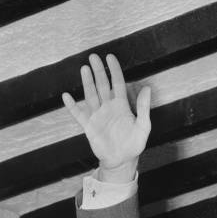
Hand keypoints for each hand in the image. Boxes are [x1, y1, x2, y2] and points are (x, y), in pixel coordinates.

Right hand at [62, 53, 150, 182]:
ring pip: (91, 95)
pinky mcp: (89, 126)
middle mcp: (108, 108)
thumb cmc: (134, 144)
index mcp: (122, 106)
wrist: (122, 161)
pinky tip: (67, 96)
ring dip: (87, 83)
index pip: (118, 84)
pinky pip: (79, 114)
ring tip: (84, 68)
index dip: (114, 70)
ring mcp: (98, 116)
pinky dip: (72, 106)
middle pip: (102, 86)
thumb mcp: (143, 127)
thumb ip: (144, 108)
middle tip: (93, 57)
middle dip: (98, 71)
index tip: (110, 57)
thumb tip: (148, 88)